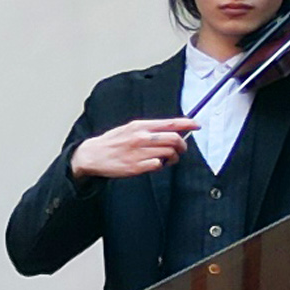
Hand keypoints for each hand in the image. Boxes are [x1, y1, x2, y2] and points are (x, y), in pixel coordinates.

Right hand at [70, 115, 193, 181]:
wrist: (93, 155)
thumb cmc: (113, 142)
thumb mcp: (130, 128)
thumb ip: (149, 129)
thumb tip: (171, 129)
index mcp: (140, 126)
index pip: (169, 122)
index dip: (186, 123)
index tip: (196, 125)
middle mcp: (141, 137)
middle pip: (174, 139)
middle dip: (182, 145)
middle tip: (181, 149)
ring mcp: (139, 152)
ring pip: (169, 153)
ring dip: (173, 157)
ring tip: (167, 159)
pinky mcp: (136, 167)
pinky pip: (158, 165)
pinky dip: (161, 165)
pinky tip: (155, 164)